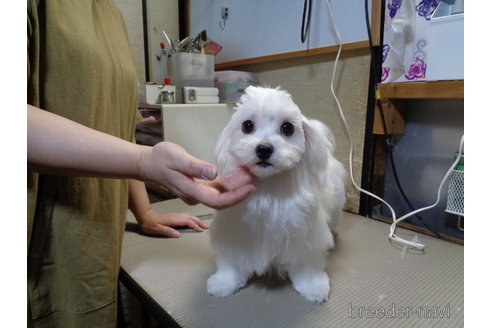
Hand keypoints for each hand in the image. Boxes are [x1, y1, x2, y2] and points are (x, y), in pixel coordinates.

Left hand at [136, 208, 208, 237]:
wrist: (145, 216)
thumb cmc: (150, 223)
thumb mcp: (157, 229)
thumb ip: (168, 231)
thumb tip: (178, 235)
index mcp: (173, 219)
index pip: (187, 221)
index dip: (194, 225)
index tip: (200, 230)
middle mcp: (176, 216)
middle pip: (190, 217)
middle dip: (199, 222)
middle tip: (207, 227)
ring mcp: (175, 216)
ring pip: (189, 216)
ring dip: (197, 220)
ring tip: (203, 225)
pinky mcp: (174, 217)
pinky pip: (186, 217)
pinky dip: (192, 219)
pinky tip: (194, 221)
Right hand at [139, 142, 254, 208]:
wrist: (148, 162)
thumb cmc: (160, 158)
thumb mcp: (177, 158)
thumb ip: (195, 166)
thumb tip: (214, 173)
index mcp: (191, 191)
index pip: (218, 201)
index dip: (236, 197)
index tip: (250, 188)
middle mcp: (196, 195)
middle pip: (223, 197)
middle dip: (240, 188)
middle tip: (255, 175)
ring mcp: (197, 191)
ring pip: (221, 191)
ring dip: (236, 183)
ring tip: (250, 172)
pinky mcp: (199, 185)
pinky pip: (217, 186)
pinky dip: (228, 180)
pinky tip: (238, 173)